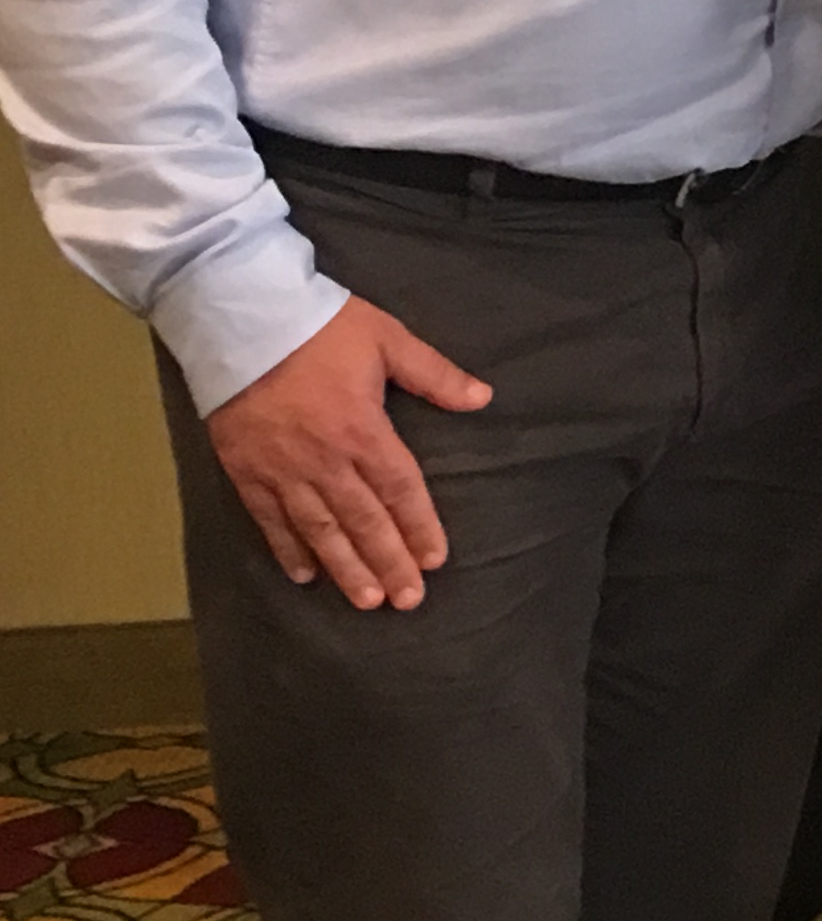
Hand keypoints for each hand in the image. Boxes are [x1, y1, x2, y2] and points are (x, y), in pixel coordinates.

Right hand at [201, 296, 491, 610]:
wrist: (240, 319)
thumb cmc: (320, 326)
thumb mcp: (388, 339)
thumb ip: (434, 374)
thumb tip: (483, 397)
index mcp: (363, 429)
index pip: (399, 489)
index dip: (419, 526)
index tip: (435, 559)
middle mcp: (324, 460)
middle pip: (363, 520)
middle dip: (388, 562)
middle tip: (407, 600)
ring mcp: (282, 469)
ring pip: (319, 529)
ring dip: (345, 567)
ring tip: (366, 600)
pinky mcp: (245, 470)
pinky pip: (269, 519)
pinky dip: (288, 549)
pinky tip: (305, 575)